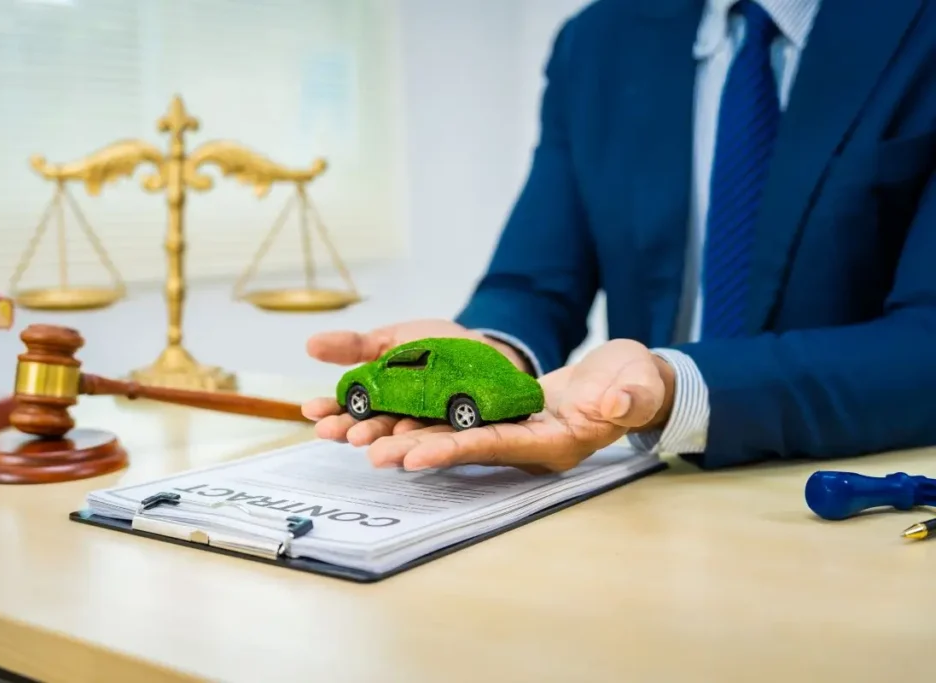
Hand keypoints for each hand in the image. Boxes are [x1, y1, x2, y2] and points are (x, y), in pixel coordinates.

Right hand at [302, 318, 531, 444]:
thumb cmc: (435, 347)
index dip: (334, 413)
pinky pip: (459, 445)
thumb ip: (356, 347)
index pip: (354, 412)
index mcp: (385, 402)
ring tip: (377, 453)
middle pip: (382, 431)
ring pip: (416, 443)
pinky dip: (439, 451)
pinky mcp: (475, 436)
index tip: (313, 413)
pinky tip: (419, 456)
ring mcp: (440, 432)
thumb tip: (310, 344)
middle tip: (349, 436)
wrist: (487, 347)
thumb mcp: (391, 340)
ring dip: (396, 449)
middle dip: (363, 433)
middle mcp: (408, 423)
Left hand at [308, 336, 675, 473]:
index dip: (455, 452)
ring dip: (406, 432)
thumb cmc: (636, 385)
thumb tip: (617, 404)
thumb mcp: (639, 387)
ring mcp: (507, 427)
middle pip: (459, 446)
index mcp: (551, 444)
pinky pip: (451, 412)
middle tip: (368, 452)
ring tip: (360, 434)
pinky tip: (382, 405)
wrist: (625, 381)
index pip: (496, 448)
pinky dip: (418, 409)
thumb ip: (630, 398)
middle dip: (415, 449)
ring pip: (447, 431)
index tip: (413, 457)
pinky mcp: (497, 410)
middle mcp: (521, 442)